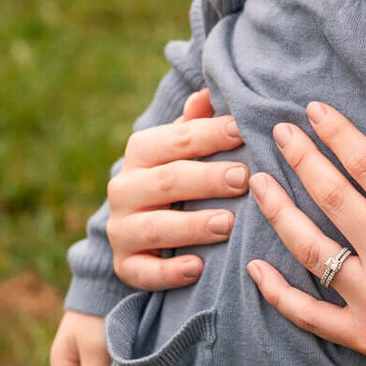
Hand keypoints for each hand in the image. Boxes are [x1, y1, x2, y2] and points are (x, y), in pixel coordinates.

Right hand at [106, 88, 248, 289]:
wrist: (139, 227)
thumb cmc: (177, 175)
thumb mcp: (183, 146)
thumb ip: (196, 123)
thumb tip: (210, 92)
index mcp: (141, 152)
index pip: (176, 139)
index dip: (210, 134)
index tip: (243, 130)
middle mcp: (124, 188)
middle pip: (167, 181)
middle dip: (206, 179)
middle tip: (243, 178)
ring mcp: (121, 229)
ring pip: (155, 227)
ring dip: (192, 226)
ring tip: (228, 223)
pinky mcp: (124, 265)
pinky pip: (143, 272)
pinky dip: (169, 272)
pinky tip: (198, 268)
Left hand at [245, 103, 365, 365]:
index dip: (337, 133)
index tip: (315, 112)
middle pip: (331, 196)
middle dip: (301, 158)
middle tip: (278, 133)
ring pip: (309, 247)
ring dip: (277, 211)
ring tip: (257, 183)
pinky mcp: (362, 333)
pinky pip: (307, 312)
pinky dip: (276, 291)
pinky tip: (254, 266)